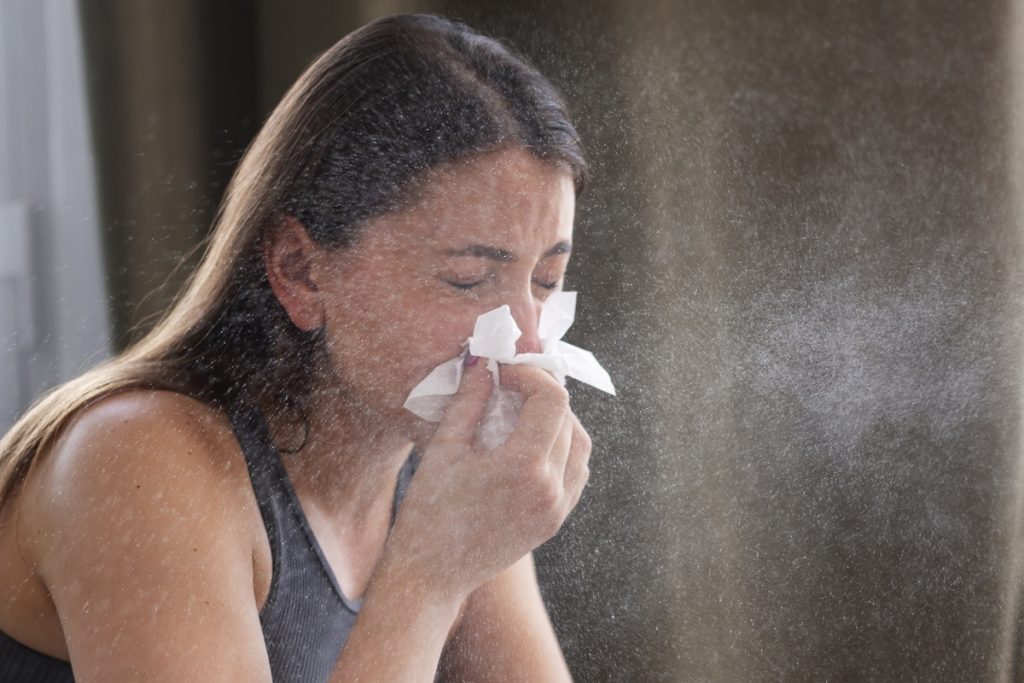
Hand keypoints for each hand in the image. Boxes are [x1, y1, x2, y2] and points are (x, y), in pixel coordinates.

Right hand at [382, 358, 591, 601]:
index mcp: (526, 467)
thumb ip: (470, 400)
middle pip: (568, 419)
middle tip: (509, 385)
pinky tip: (530, 442)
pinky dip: (562, 448)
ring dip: (557, 420)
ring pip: (580, 445)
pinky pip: (576, 473)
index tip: (503, 372)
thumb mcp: (445, 448)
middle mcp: (552, 489)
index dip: (530, 375)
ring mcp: (558, 509)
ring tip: (521, 411)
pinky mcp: (555, 521)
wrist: (431, 576)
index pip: (552, 399)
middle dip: (541, 394)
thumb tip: (484, 362)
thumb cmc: (428, 512)